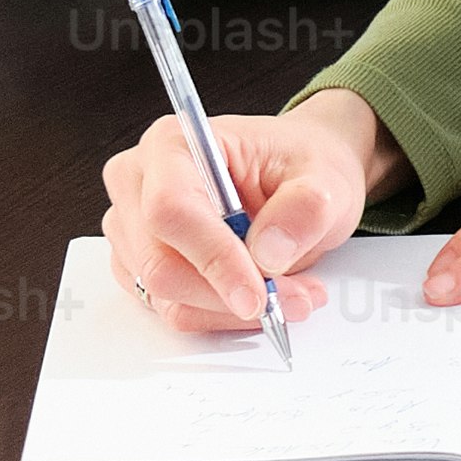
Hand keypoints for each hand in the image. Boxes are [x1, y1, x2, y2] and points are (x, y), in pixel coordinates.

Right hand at [100, 86, 393, 334]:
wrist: (298, 178)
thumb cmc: (299, 166)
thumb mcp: (325, 177)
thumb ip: (305, 209)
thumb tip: (269, 253)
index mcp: (172, 145)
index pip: (170, 209)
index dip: (212, 258)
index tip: (256, 294)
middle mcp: (139, 185)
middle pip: (160, 264)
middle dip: (230, 295)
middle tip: (294, 297)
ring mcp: (135, 230)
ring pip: (168, 298)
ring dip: (233, 309)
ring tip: (292, 291)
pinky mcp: (142, 267)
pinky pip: (175, 310)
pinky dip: (222, 315)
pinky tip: (261, 295)